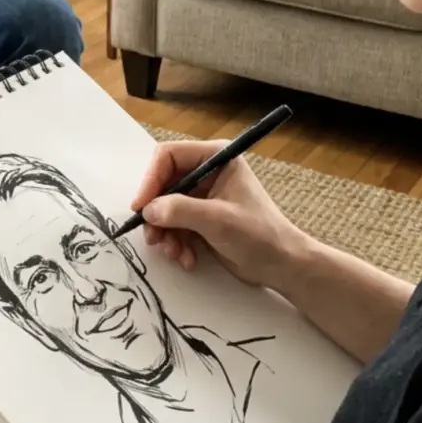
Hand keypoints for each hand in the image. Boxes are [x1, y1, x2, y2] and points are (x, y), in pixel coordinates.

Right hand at [130, 140, 307, 287]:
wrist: (280, 265)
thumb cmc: (259, 235)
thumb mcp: (218, 220)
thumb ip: (181, 211)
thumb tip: (148, 210)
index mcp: (216, 158)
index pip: (168, 157)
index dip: (150, 180)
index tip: (141, 207)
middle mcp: (207, 172)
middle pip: (163, 185)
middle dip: (157, 214)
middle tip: (153, 238)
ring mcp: (203, 196)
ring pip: (165, 209)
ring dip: (165, 233)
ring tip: (174, 253)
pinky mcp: (201, 218)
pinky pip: (174, 226)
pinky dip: (176, 243)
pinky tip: (187, 258)